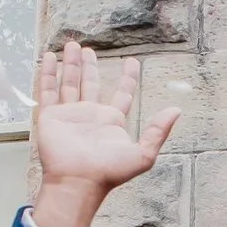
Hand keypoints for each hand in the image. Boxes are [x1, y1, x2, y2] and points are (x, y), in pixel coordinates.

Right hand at [28, 40, 182, 226]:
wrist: (78, 182)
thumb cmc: (108, 172)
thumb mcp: (143, 154)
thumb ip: (159, 131)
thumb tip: (176, 110)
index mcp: (112, 121)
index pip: (122, 93)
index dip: (128, 77)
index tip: (131, 61)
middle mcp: (91, 115)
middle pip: (91, 83)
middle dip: (90, 66)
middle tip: (88, 48)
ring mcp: (70, 115)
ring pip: (70, 83)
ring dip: (71, 64)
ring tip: (71, 45)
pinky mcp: (51, 117)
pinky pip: (49, 90)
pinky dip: (49, 73)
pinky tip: (51, 57)